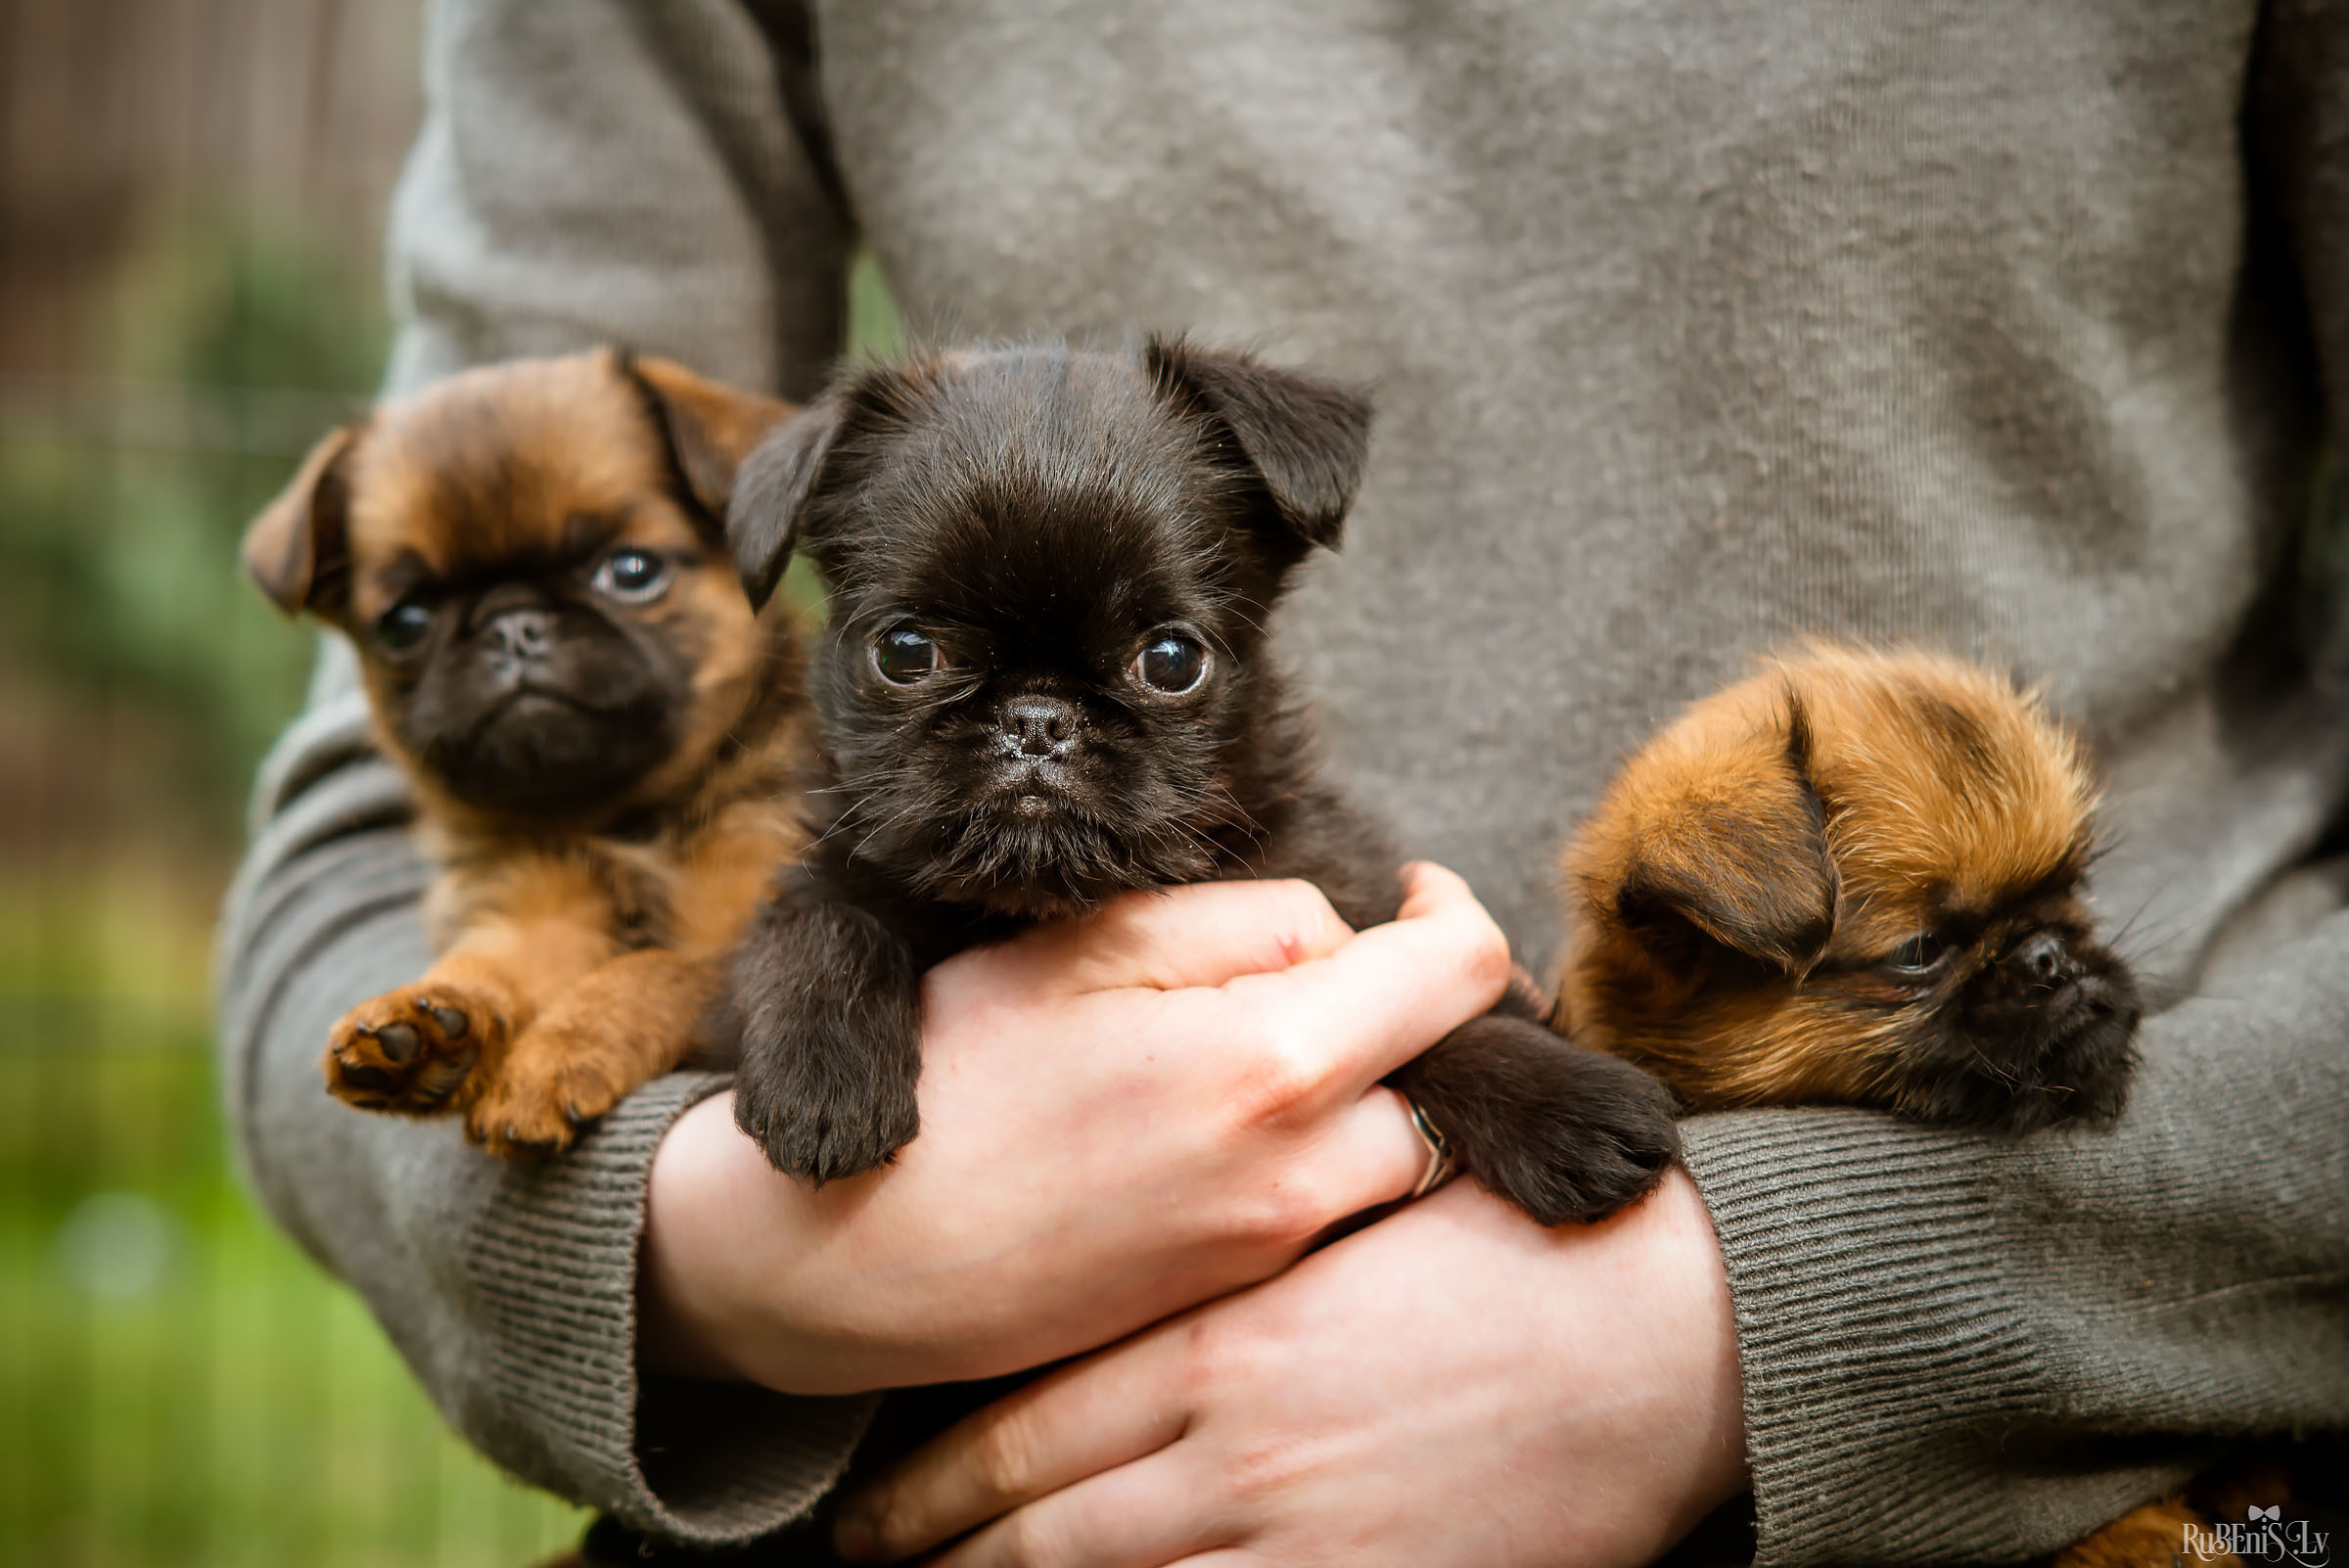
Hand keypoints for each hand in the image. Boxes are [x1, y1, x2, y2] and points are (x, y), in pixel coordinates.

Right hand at [638, 865, 1512, 1394]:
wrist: (849, 1265)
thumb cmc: (950, 1081)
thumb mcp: (1083, 950)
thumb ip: (1241, 920)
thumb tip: (1348, 931)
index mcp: (1273, 1064)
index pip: (1462, 971)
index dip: (1451, 908)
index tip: (1410, 891)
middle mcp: (1304, 1174)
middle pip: (1442, 1070)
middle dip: (1408, 1010)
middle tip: (1329, 973)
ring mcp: (1277, 1253)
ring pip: (1400, 1150)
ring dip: (1371, 1091)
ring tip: (1268, 1050)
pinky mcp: (1239, 1301)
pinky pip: (1334, 1213)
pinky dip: (1320, 1161)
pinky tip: (1224, 1130)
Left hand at [836, 1169, 1748, 1567]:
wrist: (1667, 1344)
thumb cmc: (1520, 1250)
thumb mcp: (1372, 1181)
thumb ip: (1266, 1179)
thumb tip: (1195, 1148)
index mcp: (1223, 1332)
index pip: (1034, 1419)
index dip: (935, 1474)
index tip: (870, 1501)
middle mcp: (1232, 1447)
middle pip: (1038, 1522)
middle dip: (940, 1555)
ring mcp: (1289, 1535)